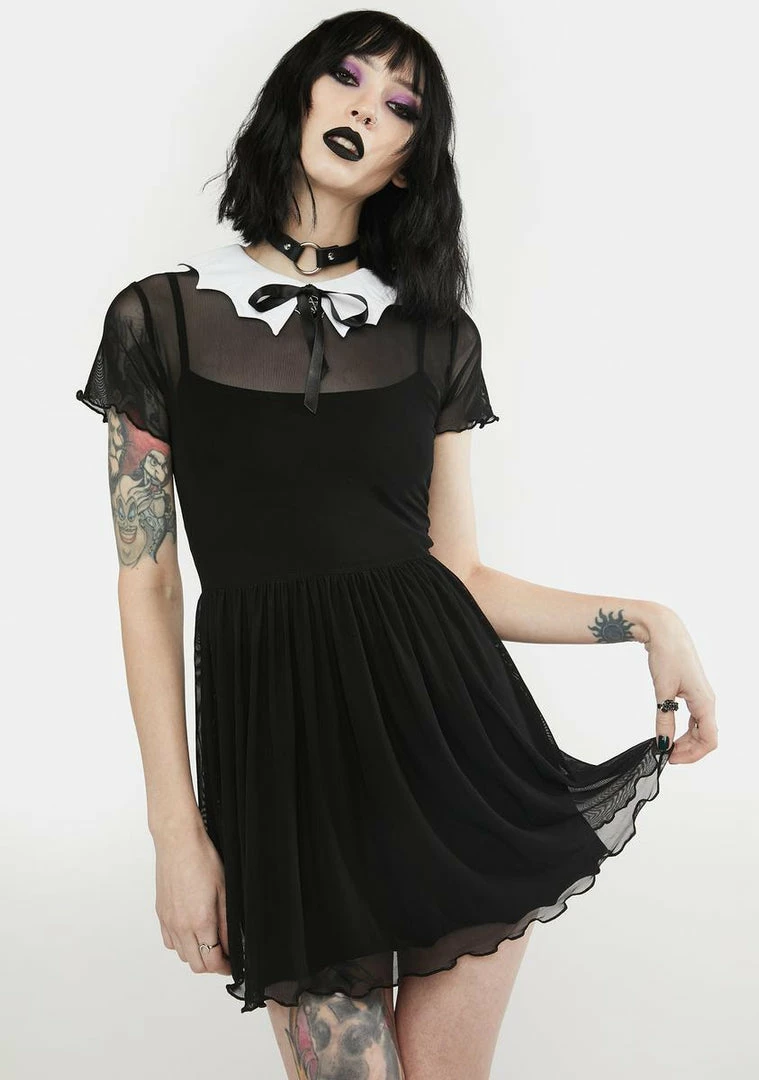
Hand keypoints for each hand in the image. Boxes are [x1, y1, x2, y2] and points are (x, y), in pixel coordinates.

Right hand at [154, 825, 231, 975]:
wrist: (178, 843)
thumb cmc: (202, 860)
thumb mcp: (224, 891)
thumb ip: (227, 923)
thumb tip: (231, 945)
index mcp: (200, 921)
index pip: (212, 961)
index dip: (225, 968)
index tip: (232, 965)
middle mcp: (181, 926)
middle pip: (196, 964)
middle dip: (212, 965)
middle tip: (224, 956)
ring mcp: (169, 921)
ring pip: (182, 955)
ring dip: (196, 955)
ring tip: (210, 943)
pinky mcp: (161, 914)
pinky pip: (169, 942)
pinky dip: (181, 945)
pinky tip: (191, 933)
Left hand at [644, 605, 717, 763]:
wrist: (664, 631)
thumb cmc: (667, 655)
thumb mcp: (663, 691)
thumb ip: (664, 719)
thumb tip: (663, 743)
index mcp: (705, 702)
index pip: (709, 740)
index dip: (692, 754)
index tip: (670, 758)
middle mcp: (707, 700)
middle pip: (705, 736)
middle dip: (688, 750)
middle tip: (666, 755)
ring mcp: (700, 695)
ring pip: (700, 727)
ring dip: (686, 740)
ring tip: (666, 745)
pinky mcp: (691, 690)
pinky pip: (694, 717)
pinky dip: (684, 728)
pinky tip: (669, 729)